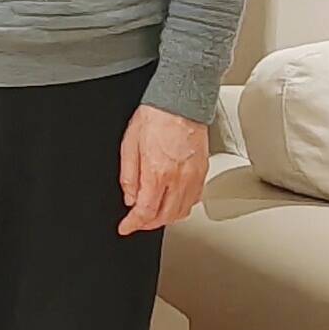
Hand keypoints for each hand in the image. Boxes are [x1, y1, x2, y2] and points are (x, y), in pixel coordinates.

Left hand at [118, 103, 211, 234]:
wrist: (180, 102)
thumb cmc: (155, 116)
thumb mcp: (129, 145)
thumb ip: (129, 176)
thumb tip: (129, 197)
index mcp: (158, 172)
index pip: (146, 211)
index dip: (133, 224)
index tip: (125, 228)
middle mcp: (180, 178)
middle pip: (166, 217)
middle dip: (148, 224)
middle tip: (136, 222)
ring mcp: (194, 176)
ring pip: (183, 211)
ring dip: (166, 218)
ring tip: (152, 214)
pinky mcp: (203, 171)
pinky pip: (194, 199)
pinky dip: (181, 207)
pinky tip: (172, 202)